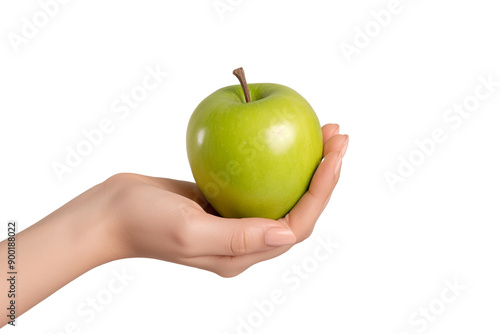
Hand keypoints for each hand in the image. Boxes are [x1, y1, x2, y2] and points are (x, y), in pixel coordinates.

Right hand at [104, 123, 348, 276]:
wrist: (110, 212)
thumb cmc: (142, 223)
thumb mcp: (188, 232)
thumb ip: (238, 238)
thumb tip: (289, 235)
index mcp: (242, 255)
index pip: (297, 225)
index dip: (321, 192)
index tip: (334, 155)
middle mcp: (244, 241)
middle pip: (298, 208)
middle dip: (324, 174)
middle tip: (338, 135)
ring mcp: (234, 221)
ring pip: (281, 193)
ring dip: (305, 165)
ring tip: (322, 133)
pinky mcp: (223, 202)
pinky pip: (259, 183)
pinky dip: (276, 162)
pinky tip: (280, 139)